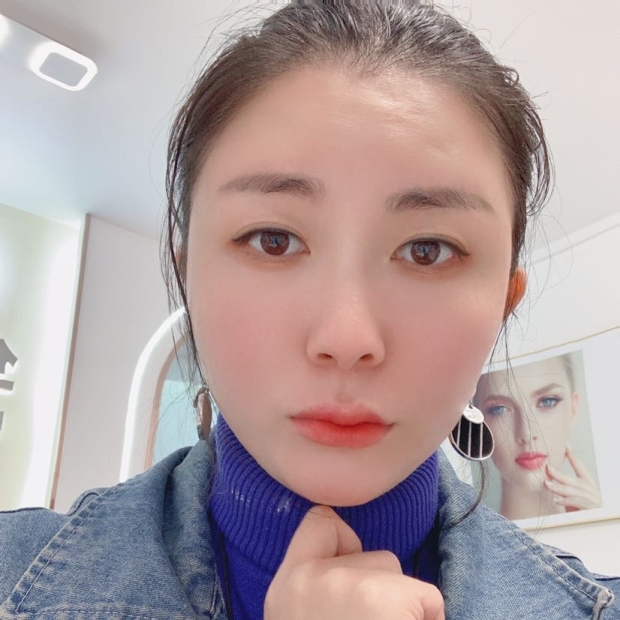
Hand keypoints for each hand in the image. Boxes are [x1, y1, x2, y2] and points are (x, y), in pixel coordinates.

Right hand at [264, 505, 444, 619]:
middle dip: (377, 589)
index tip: (350, 565)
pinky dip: (425, 616)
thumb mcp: (299, 611)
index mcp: (284, 589)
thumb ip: (313, 581)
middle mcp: (309, 581)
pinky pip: (427, 596)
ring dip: (399, 603)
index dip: (341, 539)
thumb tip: (338, 537)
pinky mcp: (391, 599)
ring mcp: (350, 586)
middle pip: (367, 554)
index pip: (317, 522)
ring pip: (393, 571)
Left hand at [545, 445, 601, 510]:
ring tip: (548, 485)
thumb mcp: (572, 497)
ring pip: (576, 492)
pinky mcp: (593, 511)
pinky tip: (557, 499)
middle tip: (548, 469)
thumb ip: (564, 488)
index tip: (565, 445)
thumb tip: (548, 478)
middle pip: (575, 481)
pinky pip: (579, 504)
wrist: (595, 526)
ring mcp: (595, 501)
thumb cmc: (581, 510)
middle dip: (560, 475)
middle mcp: (593, 491)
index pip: (581, 468)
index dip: (573, 456)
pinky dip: (567, 501)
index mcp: (589, 484)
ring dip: (560, 488)